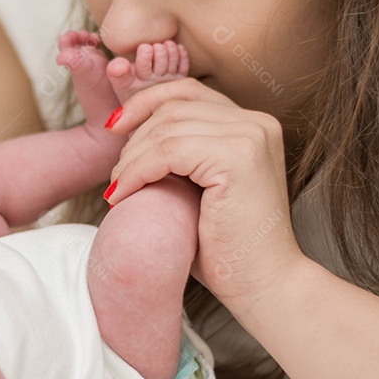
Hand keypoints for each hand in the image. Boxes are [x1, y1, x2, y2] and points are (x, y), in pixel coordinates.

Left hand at [104, 78, 306, 305]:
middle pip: (174, 106)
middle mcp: (256, 123)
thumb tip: (127, 130)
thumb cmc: (226, 247)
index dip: (145, 103)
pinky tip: (124, 195)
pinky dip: (138, 171)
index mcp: (252, 125)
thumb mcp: (198, 188)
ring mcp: (251, 136)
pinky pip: (168, 151)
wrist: (264, 286)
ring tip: (118, 189)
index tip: (114, 127)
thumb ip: (179, 155)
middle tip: (116, 176)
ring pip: (166, 128)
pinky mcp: (238, 157)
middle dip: (134, 137)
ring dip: (131, 159)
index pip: (187, 92)